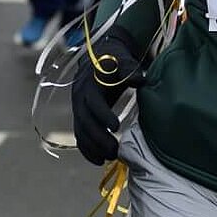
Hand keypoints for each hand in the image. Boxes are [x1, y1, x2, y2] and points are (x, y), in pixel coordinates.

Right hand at [71, 27, 145, 164]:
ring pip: (81, 131)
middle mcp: (79, 97)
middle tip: (115, 151)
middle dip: (98, 138)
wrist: (101, 56)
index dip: (102, 114)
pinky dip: (87, 149)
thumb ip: (129, 68)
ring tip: (109, 158)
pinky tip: (98, 160)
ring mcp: (78, 108)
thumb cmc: (115, 58)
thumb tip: (138, 80)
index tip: (116, 127)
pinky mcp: (80, 116)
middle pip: (85, 121)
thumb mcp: (123, 58)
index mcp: (89, 83)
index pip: (93, 102)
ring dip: (93, 147)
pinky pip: (79, 135)